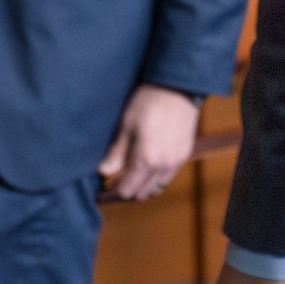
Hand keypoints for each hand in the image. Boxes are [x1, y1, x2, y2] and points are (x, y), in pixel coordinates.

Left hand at [97, 84, 201, 199]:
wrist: (178, 87)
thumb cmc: (148, 101)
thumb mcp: (126, 125)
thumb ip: (116, 153)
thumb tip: (103, 172)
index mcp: (146, 159)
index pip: (126, 190)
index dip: (111, 196)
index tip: (100, 195)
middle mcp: (163, 165)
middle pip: (141, 194)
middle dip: (124, 195)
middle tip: (110, 190)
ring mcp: (176, 161)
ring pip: (156, 189)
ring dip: (140, 189)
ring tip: (126, 182)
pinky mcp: (184, 155)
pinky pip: (167, 178)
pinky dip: (154, 181)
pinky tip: (145, 172)